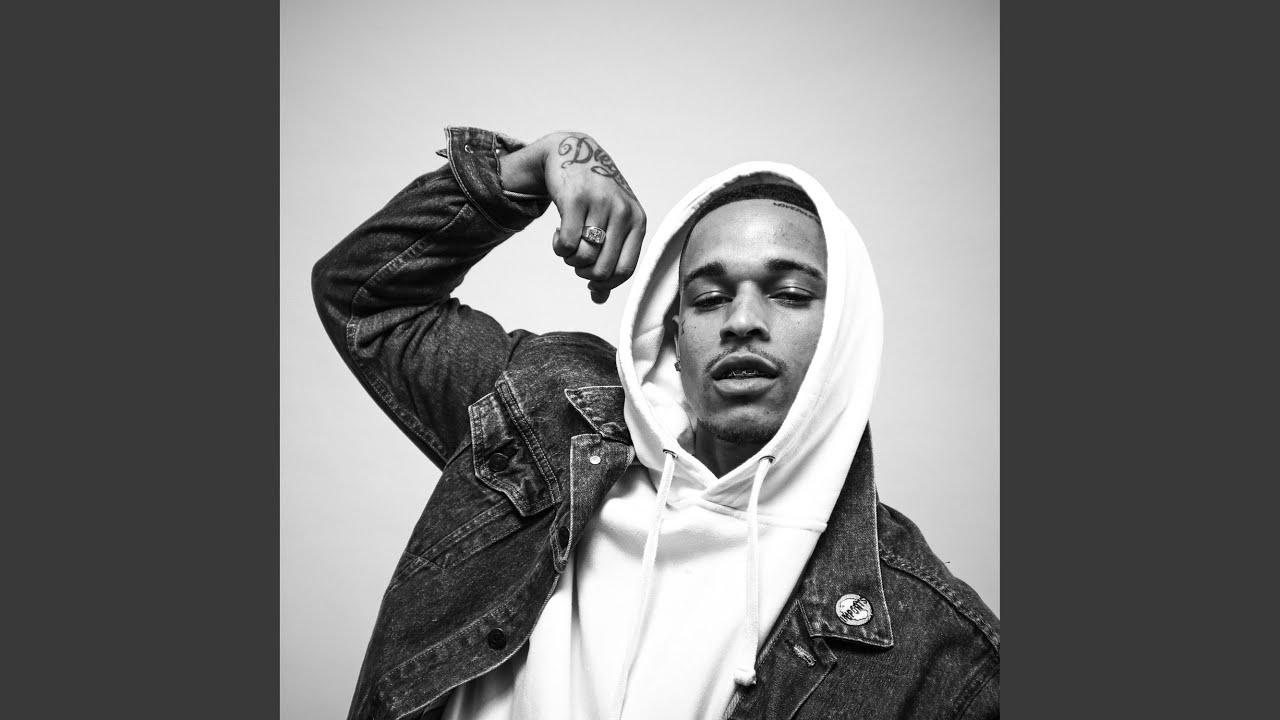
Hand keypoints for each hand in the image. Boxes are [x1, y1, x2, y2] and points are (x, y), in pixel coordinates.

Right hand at [517, 132, 646, 303]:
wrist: (575, 152)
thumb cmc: (596, 197)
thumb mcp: (612, 224)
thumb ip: (609, 258)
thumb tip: (598, 299)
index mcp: (637, 221)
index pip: (625, 270)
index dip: (605, 283)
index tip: (591, 281)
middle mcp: (623, 212)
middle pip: (602, 269)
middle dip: (584, 272)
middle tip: (576, 259)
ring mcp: (600, 204)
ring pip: (583, 258)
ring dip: (570, 258)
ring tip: (568, 242)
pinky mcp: (575, 199)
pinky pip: (565, 244)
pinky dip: (558, 247)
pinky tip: (558, 232)